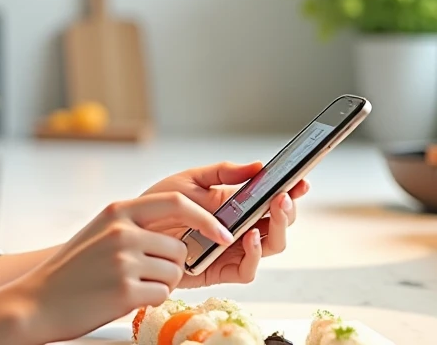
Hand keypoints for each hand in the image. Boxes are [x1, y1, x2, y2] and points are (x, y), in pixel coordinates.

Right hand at [13, 193, 234, 343]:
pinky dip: (150, 300)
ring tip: (129, 286)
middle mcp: (122, 231)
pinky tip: (124, 298)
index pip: (177, 202)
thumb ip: (134, 224)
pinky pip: (162, 295)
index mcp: (118, 211)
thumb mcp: (100, 231)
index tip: (224, 233)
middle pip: (179, 247)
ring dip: (160, 284)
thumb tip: (180, 228)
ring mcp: (124, 260)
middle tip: (145, 275)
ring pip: (173, 273)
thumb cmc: (72, 270)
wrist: (38, 300)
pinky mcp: (125, 291)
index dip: (207, 218)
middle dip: (171, 265)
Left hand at [141, 161, 309, 288]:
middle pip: (278, 224)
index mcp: (237, 204)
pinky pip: (247, 270)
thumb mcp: (190, 179)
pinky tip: (248, 236)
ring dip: (277, 228)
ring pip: (271, 246)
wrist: (134, 231)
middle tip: (285, 195)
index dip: (291, 191)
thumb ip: (223, 172)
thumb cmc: (159, 205)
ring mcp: (233, 250)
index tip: (302, 180)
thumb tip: (257, 166)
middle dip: (287, 210)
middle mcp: (240, 228)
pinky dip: (254, 255)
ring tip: (273, 209)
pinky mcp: (221, 271)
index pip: (271, 199)